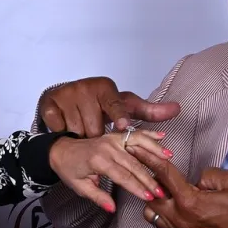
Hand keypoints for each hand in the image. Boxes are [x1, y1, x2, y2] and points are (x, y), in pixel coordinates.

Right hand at [39, 77, 180, 136]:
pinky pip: (59, 128)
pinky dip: (63, 133)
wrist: (65, 97)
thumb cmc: (99, 103)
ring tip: (83, 134)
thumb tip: (177, 109)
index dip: (120, 116)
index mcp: (105, 88)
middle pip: (96, 127)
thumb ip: (150, 110)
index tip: (124, 125)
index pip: (115, 104)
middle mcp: (85, 88)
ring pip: (77, 131)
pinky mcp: (50, 104)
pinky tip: (66, 129)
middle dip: (97, 140)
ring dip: (81, 139)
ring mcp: (66, 95)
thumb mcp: (124, 105)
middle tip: (97, 139)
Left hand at [48, 129, 172, 212]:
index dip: (137, 187)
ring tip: (169, 160)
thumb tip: (112, 208)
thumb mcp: (80, 187)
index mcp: (98, 160)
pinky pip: (134, 134)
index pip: (123, 176)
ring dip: (155, 152)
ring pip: (138, 144)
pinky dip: (148, 135)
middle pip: (134, 164)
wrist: (60, 150)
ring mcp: (112, 139)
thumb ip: (98, 197)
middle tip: (162, 190)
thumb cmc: (70, 170)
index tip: (150, 197)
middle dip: (149, 178)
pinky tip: (162, 137)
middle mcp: (107, 147)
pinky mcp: (115, 135)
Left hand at [132, 145, 227, 227]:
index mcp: (189, 202)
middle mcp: (180, 219)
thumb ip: (207, 174)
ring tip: (166, 191)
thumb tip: (196, 180)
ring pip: (152, 214)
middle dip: (149, 181)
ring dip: (155, 200)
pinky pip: (163, 227)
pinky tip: (173, 206)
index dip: (147, 157)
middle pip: (149, 196)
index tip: (134, 148)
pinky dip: (163, 215)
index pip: (162, 174)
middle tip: (155, 170)